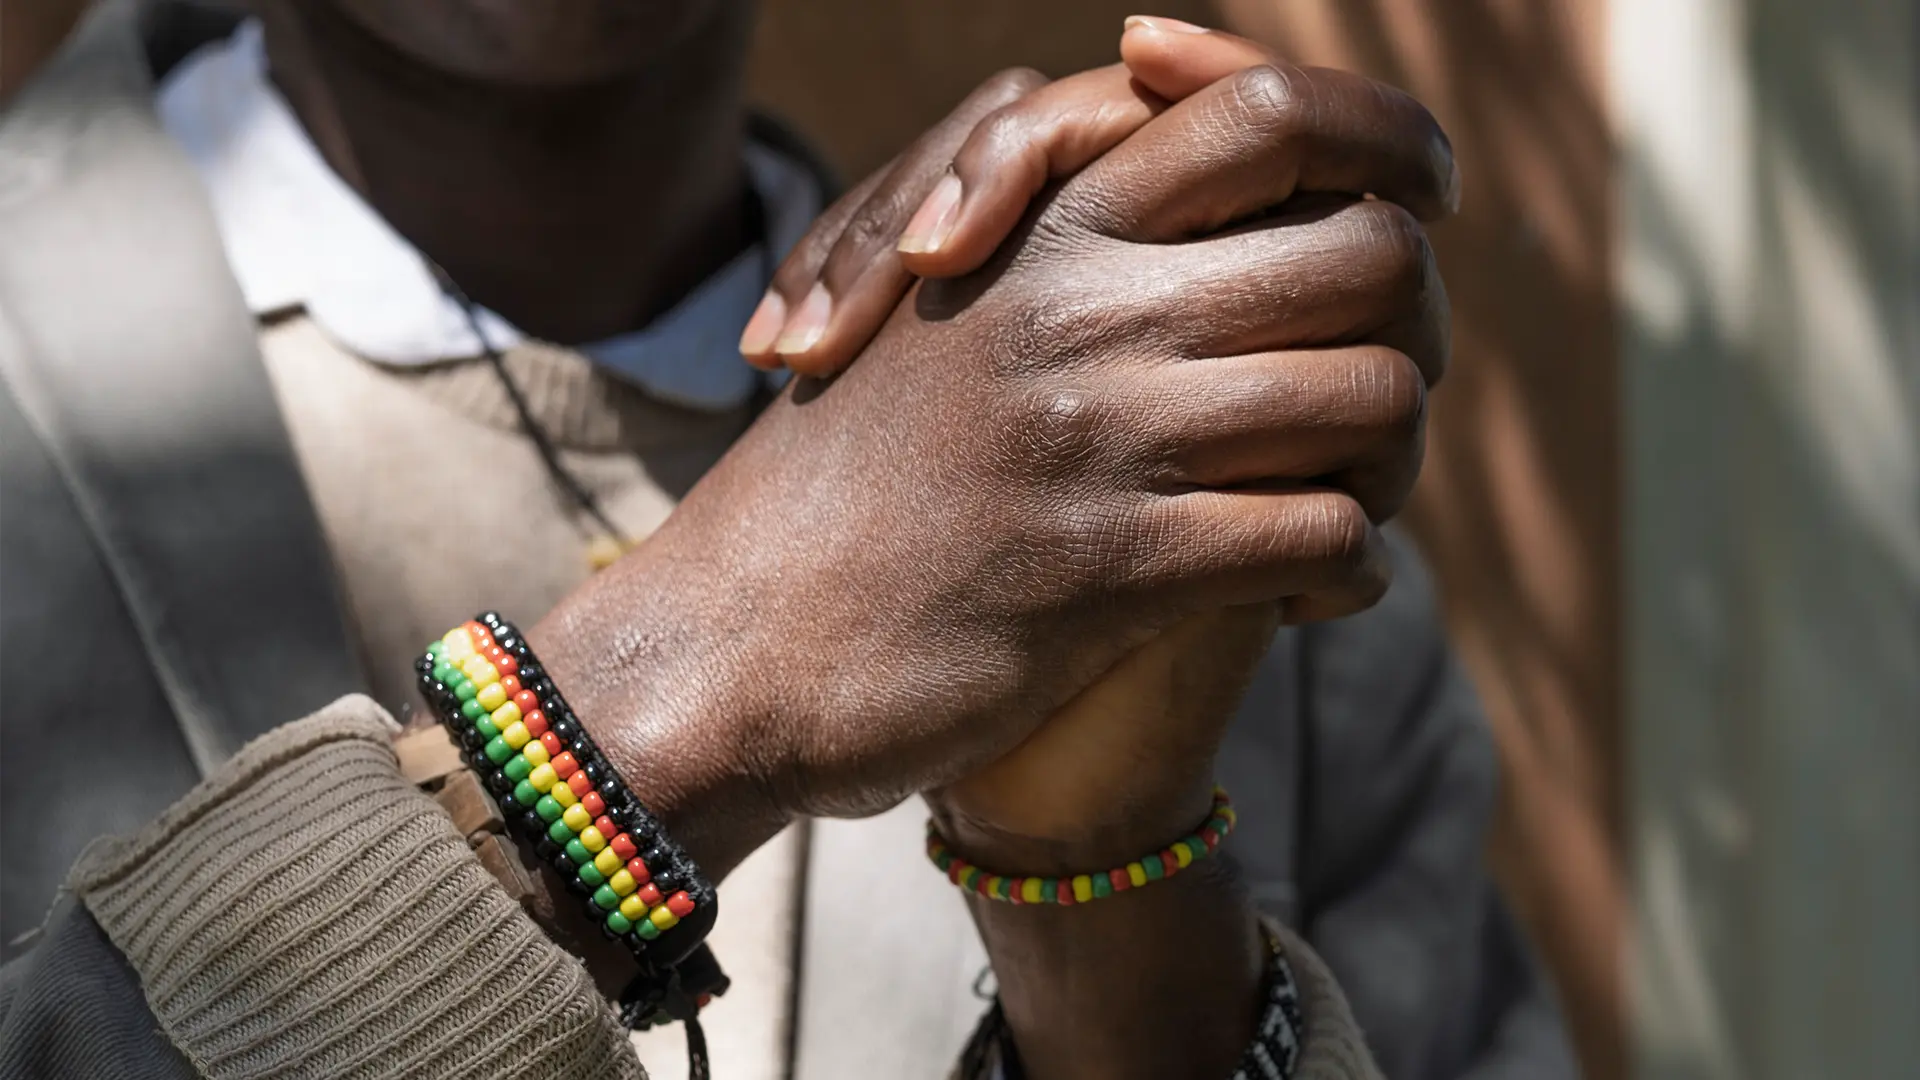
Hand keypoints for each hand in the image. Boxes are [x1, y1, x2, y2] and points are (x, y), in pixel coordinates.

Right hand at [533, 50, 1454, 886]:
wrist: (731, 643)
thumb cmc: (840, 483)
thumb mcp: (930, 315)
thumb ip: (1056, 243)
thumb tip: (1183, 179)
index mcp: (1038, 225)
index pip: (1271, 112)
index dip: (1387, 137)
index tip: (1426, 187)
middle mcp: (1081, 305)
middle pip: (1368, 251)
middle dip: (1409, 325)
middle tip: (1375, 385)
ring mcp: (1101, 433)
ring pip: (1374, 396)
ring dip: (1392, 462)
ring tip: (1344, 498)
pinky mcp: (1115, 568)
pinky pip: (1329, 536)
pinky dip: (1348, 569)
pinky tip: (1301, 591)